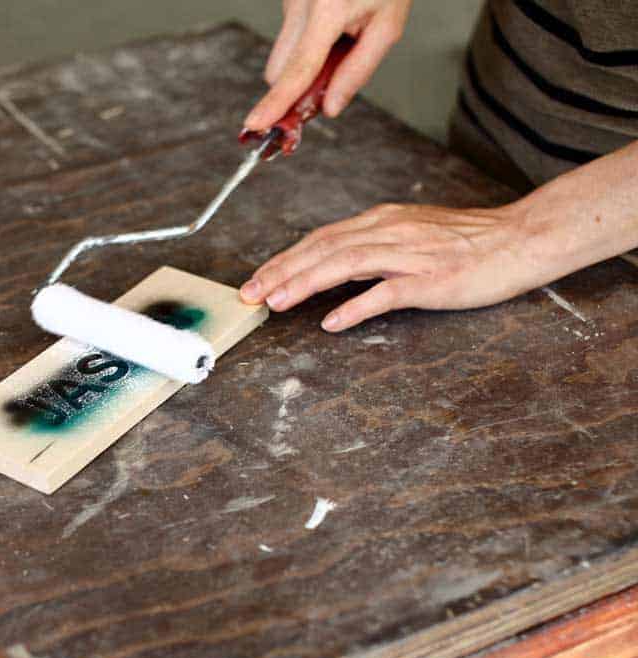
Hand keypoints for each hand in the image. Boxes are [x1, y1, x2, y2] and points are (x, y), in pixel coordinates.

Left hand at [238, 140, 637, 330]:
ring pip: (345, 264)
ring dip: (305, 284)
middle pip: (322, 249)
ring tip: (276, 302)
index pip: (320, 239)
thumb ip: (371, 250)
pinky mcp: (431, 279)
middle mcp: (388, 232)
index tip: (257, 279)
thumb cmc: (467, 242)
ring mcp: (409, 254)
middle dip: (281, 272)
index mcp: (381, 222)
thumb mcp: (410, 235)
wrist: (520, 239)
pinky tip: (333, 321)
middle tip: (249, 294)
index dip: (284, 259)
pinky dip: (356, 306)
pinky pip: (387, 293)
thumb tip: (334, 268)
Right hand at [245, 0, 411, 130]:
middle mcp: (300, 3)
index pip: (298, 69)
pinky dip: (308, 41)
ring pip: (283, 54)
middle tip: (331, 79)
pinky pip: (290, 35)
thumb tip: (331, 107)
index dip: (277, 101)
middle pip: (280, 69)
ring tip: (340, 38)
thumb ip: (358, 71)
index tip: (257, 122)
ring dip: (306, 61)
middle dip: (298, 84)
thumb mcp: (387, 25)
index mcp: (328, 10)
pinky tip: (333, 23)